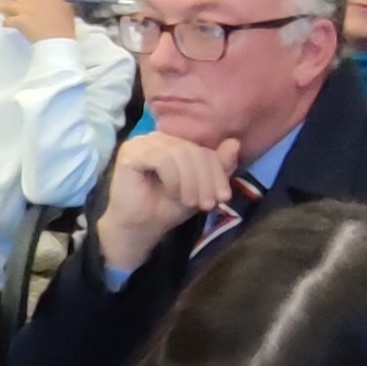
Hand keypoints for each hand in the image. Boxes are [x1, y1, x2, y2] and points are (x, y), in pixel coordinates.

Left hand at [0, 0, 77, 43]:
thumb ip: (58, 2)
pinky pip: (7, 20)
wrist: (58, 40)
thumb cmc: (65, 26)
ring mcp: (25, 9)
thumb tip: (57, 1)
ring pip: (6, 5)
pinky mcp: (19, 21)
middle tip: (1, 0)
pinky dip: (6, 22)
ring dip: (0, 7)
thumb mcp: (66, 8)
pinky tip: (5, 24)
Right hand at [94, 133, 246, 270]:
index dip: (218, 171)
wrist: (139, 228)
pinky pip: (162, 158)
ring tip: (190, 202)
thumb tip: (235, 143)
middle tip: (208, 204)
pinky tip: (173, 194)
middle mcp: (159, 138)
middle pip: (193, 151)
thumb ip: (217, 167)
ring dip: (190, 181)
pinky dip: (173, 178)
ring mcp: (143, 142)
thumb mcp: (199, 189)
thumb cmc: (166, 208)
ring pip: (180, 153)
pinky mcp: (131, 151)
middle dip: (206, 179)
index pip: (204, 150)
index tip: (224, 197)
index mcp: (176, 143)